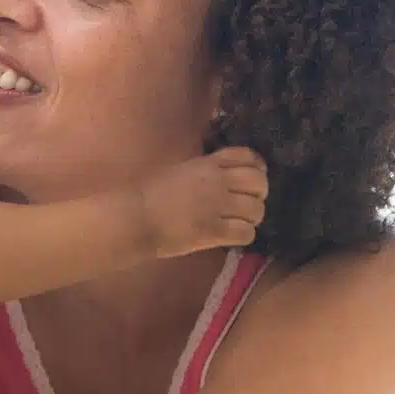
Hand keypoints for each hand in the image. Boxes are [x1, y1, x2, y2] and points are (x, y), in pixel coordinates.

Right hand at [138, 147, 268, 256]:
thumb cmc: (150, 193)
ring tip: (241, 223)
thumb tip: (221, 175)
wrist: (135, 217)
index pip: (247, 157)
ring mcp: (216, 206)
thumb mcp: (180, 170)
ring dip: (252, 218)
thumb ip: (203, 171)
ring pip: (256, 210)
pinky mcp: (213, 231)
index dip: (258, 168)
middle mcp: (217, 181)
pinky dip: (244, 236)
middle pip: (259, 182)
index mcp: (208, 164)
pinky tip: (234, 237)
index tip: (254, 179)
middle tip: (249, 205)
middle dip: (259, 194)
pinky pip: (245, 233)